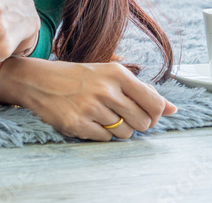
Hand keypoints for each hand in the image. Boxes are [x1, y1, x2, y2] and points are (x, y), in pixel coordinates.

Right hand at [0, 58, 176, 140]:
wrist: (38, 80)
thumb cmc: (78, 77)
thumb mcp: (110, 75)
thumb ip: (142, 91)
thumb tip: (173, 110)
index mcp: (117, 73)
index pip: (154, 103)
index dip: (154, 114)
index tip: (145, 113)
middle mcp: (105, 89)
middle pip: (142, 123)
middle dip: (137, 124)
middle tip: (121, 115)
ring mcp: (91, 107)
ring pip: (124, 133)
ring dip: (118, 129)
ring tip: (103, 115)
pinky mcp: (77, 124)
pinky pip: (104, 139)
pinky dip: (100, 133)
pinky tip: (89, 119)